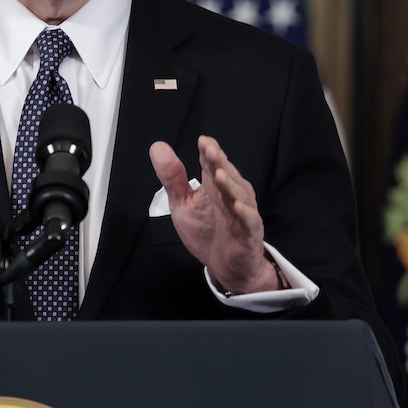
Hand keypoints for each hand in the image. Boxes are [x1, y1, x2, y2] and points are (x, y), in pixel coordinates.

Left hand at [150, 136, 275, 293]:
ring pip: (239, 195)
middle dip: (219, 162)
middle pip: (226, 175)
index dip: (208, 152)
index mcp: (215, 186)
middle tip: (209, 150)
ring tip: (219, 175)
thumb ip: (172, 178)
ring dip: (230, 185)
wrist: (225, 266)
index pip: (212, 164)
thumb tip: (157, 146)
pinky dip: (245, 214)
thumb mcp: (182, 204)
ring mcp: (242, 214)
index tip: (202, 141)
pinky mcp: (250, 234)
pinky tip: (237, 207)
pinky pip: (249, 222)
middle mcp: (231, 195)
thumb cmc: (205, 231)